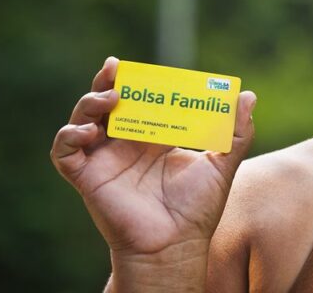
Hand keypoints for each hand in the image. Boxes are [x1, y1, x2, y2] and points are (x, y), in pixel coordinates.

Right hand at [50, 57, 255, 261]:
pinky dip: (68, 136)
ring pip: (82, 119)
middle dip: (107, 82)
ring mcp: (104, 159)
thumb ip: (237, 132)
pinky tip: (88, 131)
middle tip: (116, 68)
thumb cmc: (198, 209)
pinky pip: (63, 152)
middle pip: (107, 103)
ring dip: (89, 103)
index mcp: (154, 137)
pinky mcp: (87, 177)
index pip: (141, 99)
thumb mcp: (222, 165)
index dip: (137, 81)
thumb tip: (248, 96)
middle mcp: (126, 145)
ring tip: (110, 98)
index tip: (142, 66)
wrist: (176, 245)